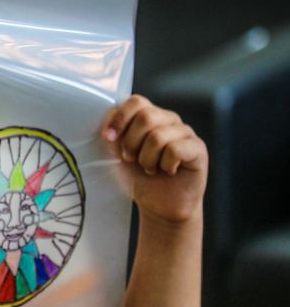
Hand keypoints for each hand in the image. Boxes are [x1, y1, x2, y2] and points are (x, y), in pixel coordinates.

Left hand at [103, 95, 207, 224]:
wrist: (159, 204)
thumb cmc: (138, 177)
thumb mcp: (117, 155)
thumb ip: (113, 136)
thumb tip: (109, 120)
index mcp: (149, 117)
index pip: (136, 102)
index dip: (120, 118)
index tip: (108, 138)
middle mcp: (169, 120)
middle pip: (146, 116)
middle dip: (131, 142)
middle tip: (131, 159)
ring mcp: (185, 133)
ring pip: (159, 136)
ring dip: (147, 159)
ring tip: (150, 168)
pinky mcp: (198, 149)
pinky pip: (176, 149)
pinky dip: (165, 165)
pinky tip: (168, 171)